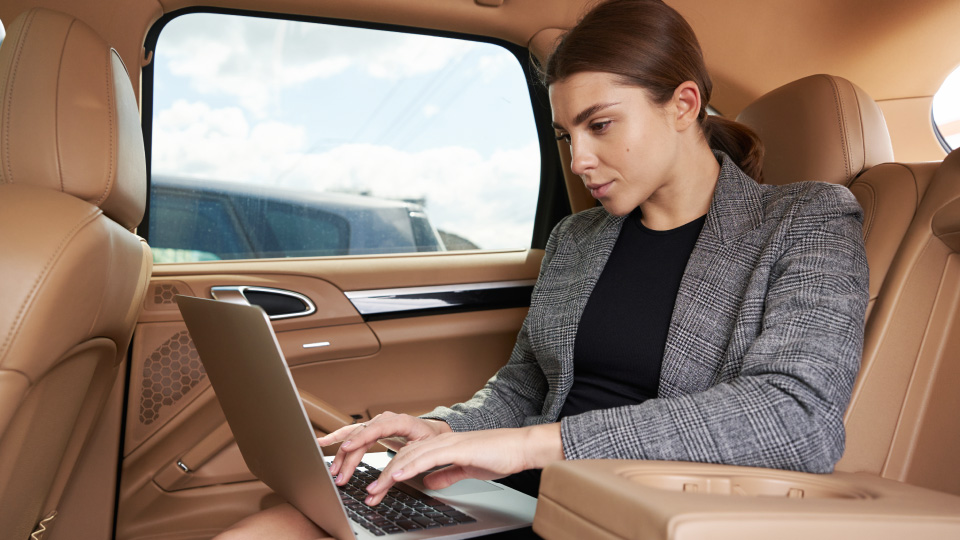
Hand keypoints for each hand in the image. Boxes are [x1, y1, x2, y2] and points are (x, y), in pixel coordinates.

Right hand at [317, 412, 450, 486]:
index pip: (377, 428)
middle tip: (341, 478)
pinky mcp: (372, 429)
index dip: (361, 438)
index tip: (347, 449)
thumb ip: (410, 462)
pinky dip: (337, 437)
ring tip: (334, 472)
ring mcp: (377, 423)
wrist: (433, 431)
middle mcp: (385, 419)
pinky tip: (322, 442)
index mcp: (401, 421)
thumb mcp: (426, 450)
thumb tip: (394, 478)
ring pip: (354, 436)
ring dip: (342, 455)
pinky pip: (352, 433)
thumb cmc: (430, 440)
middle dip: (349, 458)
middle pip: (361, 437)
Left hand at [362, 423, 562, 505]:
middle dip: (381, 476)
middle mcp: (439, 441)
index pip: (407, 457)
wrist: (519, 447)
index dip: (389, 473)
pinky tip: (396, 477)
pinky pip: (427, 458)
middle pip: (402, 457)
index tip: (377, 490)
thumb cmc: (498, 456)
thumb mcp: (466, 469)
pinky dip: (409, 468)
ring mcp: (447, 443)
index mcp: (440, 445)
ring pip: (409, 457)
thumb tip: (429, 483)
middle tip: (368, 494)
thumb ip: (446, 474)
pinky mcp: (456, 448)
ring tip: (375, 490)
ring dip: (389, 475)